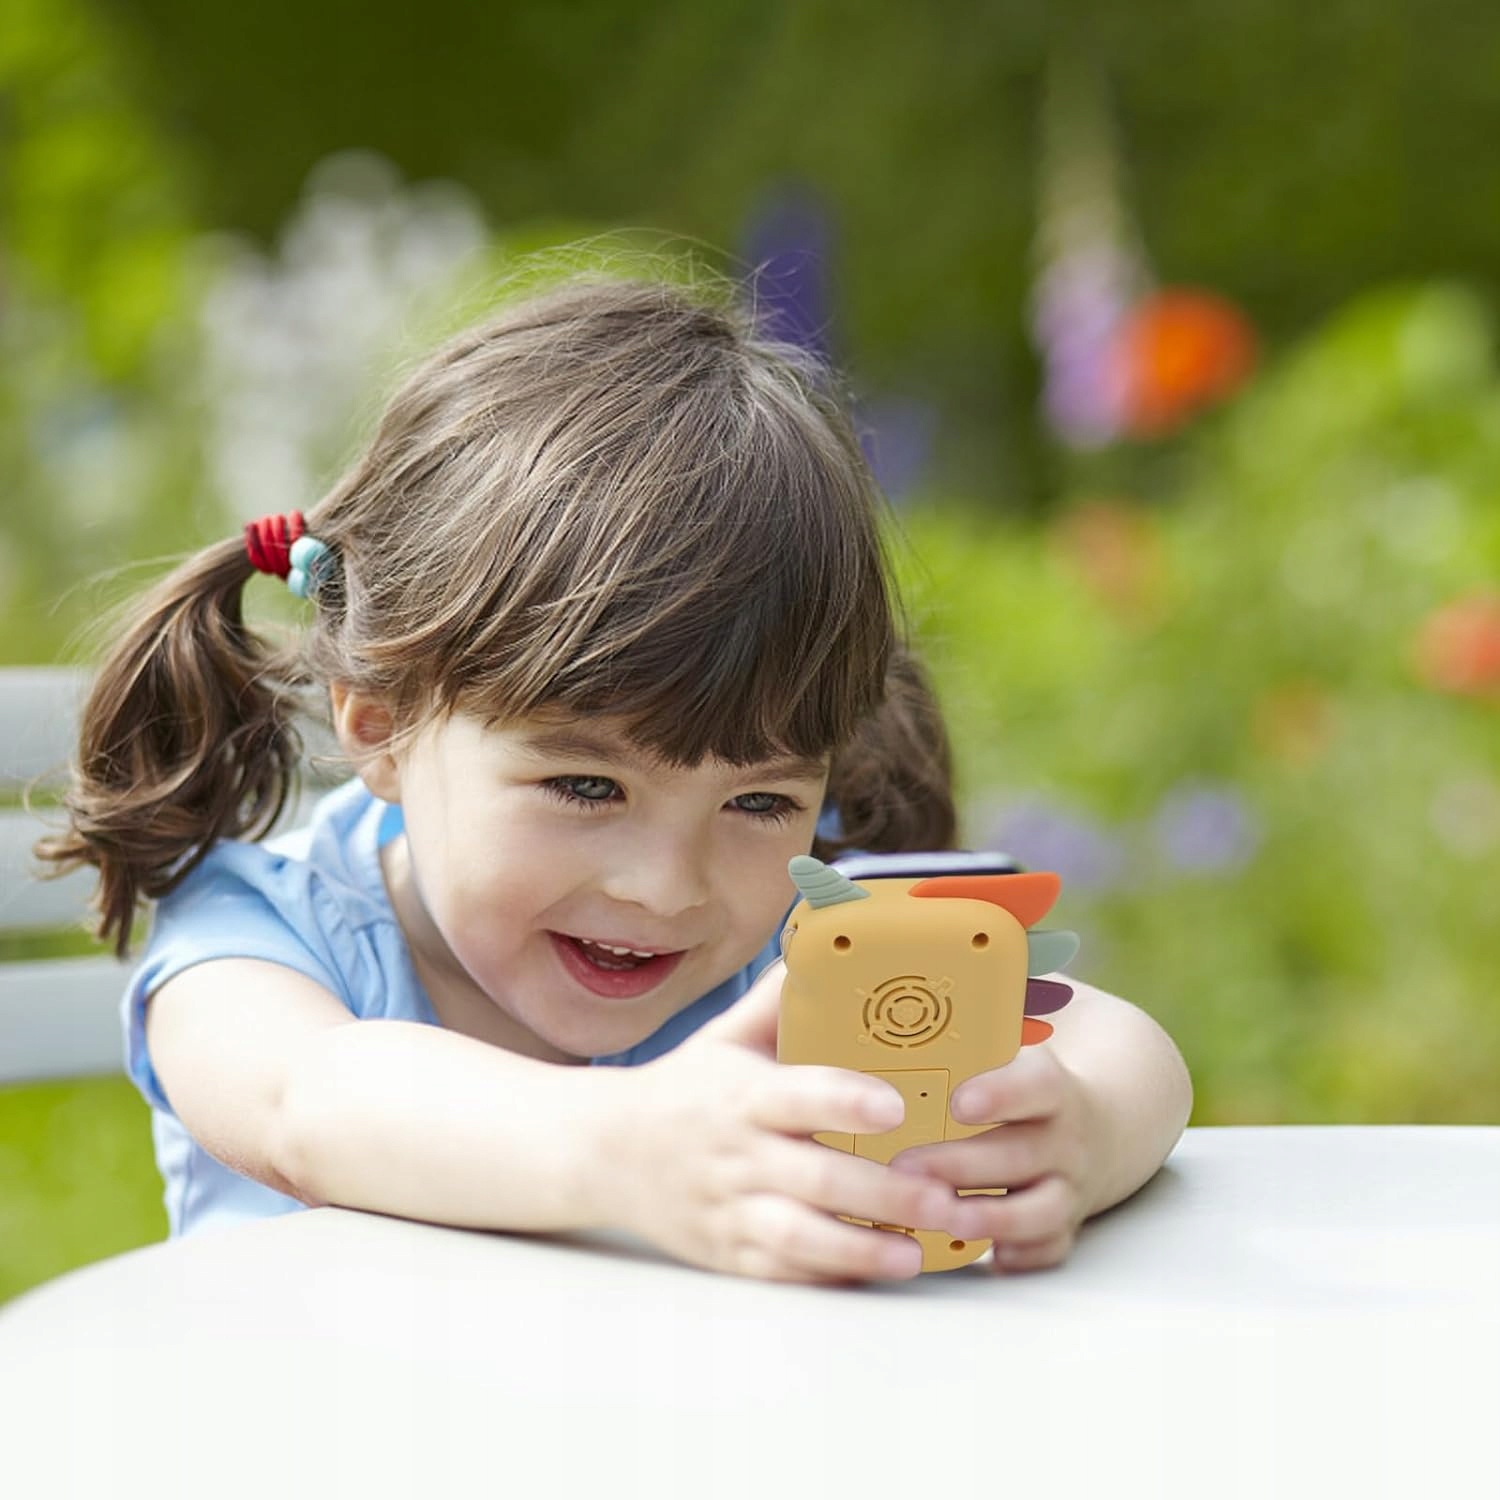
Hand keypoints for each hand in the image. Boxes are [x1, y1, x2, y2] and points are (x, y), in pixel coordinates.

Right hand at [593, 959, 984, 1285]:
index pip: (798, 1096)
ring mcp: (732, 1210)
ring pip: (801, 1238)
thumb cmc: (686, 1090)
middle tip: (946, 1199)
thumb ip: (779, 1000)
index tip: (896, 1106)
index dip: (846, 1102)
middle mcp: (738, 1155)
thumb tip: (827, 945)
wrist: (606, 1152)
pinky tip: (876, 1273)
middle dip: (886, 1194)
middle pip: (816, 1180)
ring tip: (917, 1254)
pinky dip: (828, 1277)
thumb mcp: (724, 1037)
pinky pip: (782, 1273)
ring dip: (862, 1249)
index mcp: (743, 1095)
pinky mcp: (730, 1254)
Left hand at [886, 1044, 1096, 1273]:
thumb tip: (883, 1042)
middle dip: (960, 1166)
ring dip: (990, 1217)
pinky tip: (982, 1253)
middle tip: (904, 1168)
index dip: (999, 1094)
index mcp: (1051, 1089)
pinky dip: (1020, 1256)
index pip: (1035, 1086)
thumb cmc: (1028, 1092)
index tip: (957, 1102)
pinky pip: (1050, 1249)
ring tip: (940, 1218)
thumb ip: (967, 1053)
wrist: (1100, 1129)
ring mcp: (1069, 1187)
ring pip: (1040, 1209)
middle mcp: (1065, 1140)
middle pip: (1020, 1155)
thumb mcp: (1011, 1057)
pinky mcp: (1067, 1225)